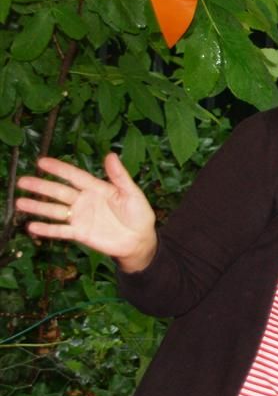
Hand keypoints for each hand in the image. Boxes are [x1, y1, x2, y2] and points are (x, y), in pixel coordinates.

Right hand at [16, 153, 157, 271]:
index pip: (75, 176)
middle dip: (41, 186)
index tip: (42, 162)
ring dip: (38, 207)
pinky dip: (47, 229)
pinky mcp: (80, 233)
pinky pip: (61, 231)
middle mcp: (84, 201)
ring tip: (20, 202)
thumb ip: (119, 176)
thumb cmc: (139, 214)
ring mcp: (80, 217)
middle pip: (59, 192)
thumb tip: (111, 155)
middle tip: (22, 180)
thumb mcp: (132, 193)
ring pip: (55, 210)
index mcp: (97, 188)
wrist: (140, 240)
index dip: (59, 169)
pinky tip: (32, 225)